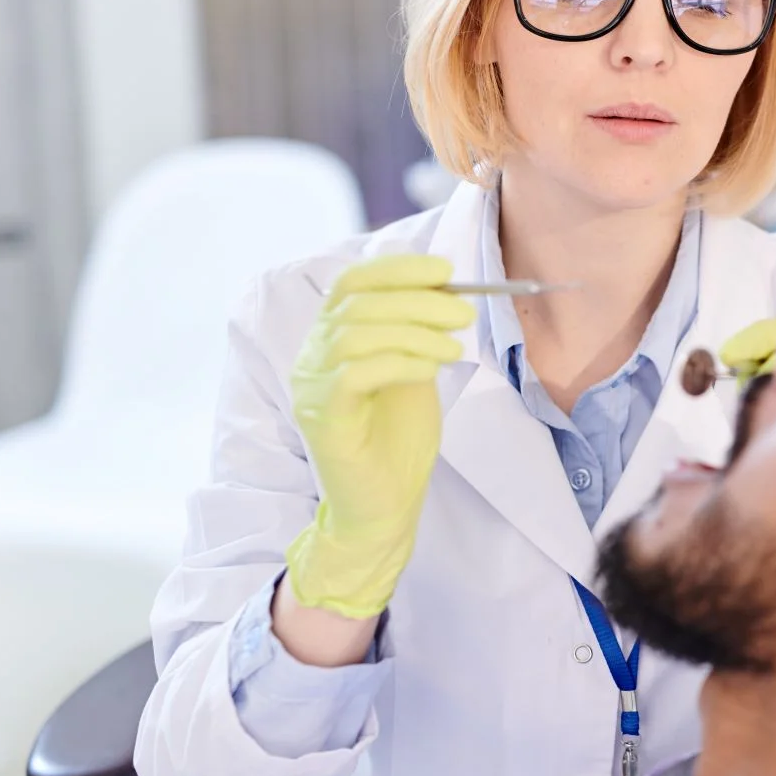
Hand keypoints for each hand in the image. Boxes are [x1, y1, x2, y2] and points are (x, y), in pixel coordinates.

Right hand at [283, 254, 474, 619]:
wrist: (384, 506)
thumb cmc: (397, 440)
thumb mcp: (413, 371)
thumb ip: (416, 332)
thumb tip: (446, 289)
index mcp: (330, 339)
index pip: (351, 283)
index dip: (397, 268)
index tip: (445, 270)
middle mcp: (311, 357)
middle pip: (358, 304)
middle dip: (418, 301)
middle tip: (464, 313)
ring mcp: (311, 387)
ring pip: (356, 334)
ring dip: (415, 332)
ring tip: (454, 348)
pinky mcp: (321, 419)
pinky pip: (355, 374)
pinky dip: (398, 363)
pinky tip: (430, 370)